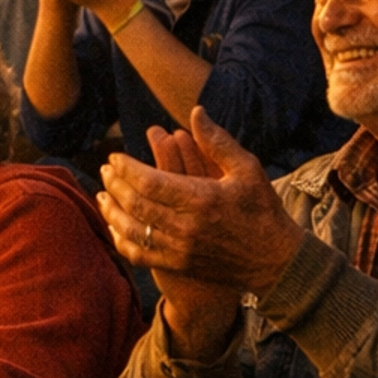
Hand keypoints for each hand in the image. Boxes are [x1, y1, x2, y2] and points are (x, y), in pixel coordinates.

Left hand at [97, 109, 301, 304]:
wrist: (276, 262)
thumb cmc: (263, 210)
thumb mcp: (247, 169)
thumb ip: (217, 141)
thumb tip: (196, 111)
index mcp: (202, 198)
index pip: (149, 182)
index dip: (126, 168)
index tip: (114, 157)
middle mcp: (187, 226)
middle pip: (136, 204)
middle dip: (114, 185)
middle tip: (104, 170)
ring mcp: (180, 250)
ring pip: (132, 230)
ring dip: (111, 211)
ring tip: (102, 194)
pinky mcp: (179, 266)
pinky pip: (140, 254)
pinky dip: (121, 240)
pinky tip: (115, 226)